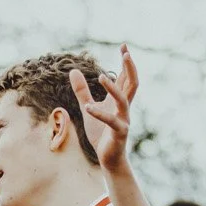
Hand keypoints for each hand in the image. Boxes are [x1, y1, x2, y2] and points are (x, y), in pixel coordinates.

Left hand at [72, 45, 138, 173]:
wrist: (108, 158)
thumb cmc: (101, 133)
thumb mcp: (88, 108)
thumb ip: (82, 91)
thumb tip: (74, 70)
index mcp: (119, 100)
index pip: (125, 77)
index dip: (126, 62)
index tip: (124, 46)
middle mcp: (124, 107)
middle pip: (132, 83)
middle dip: (130, 68)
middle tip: (125, 53)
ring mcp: (123, 119)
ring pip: (123, 99)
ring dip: (113, 88)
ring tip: (100, 77)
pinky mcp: (119, 133)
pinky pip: (111, 121)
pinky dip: (99, 113)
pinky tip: (88, 108)